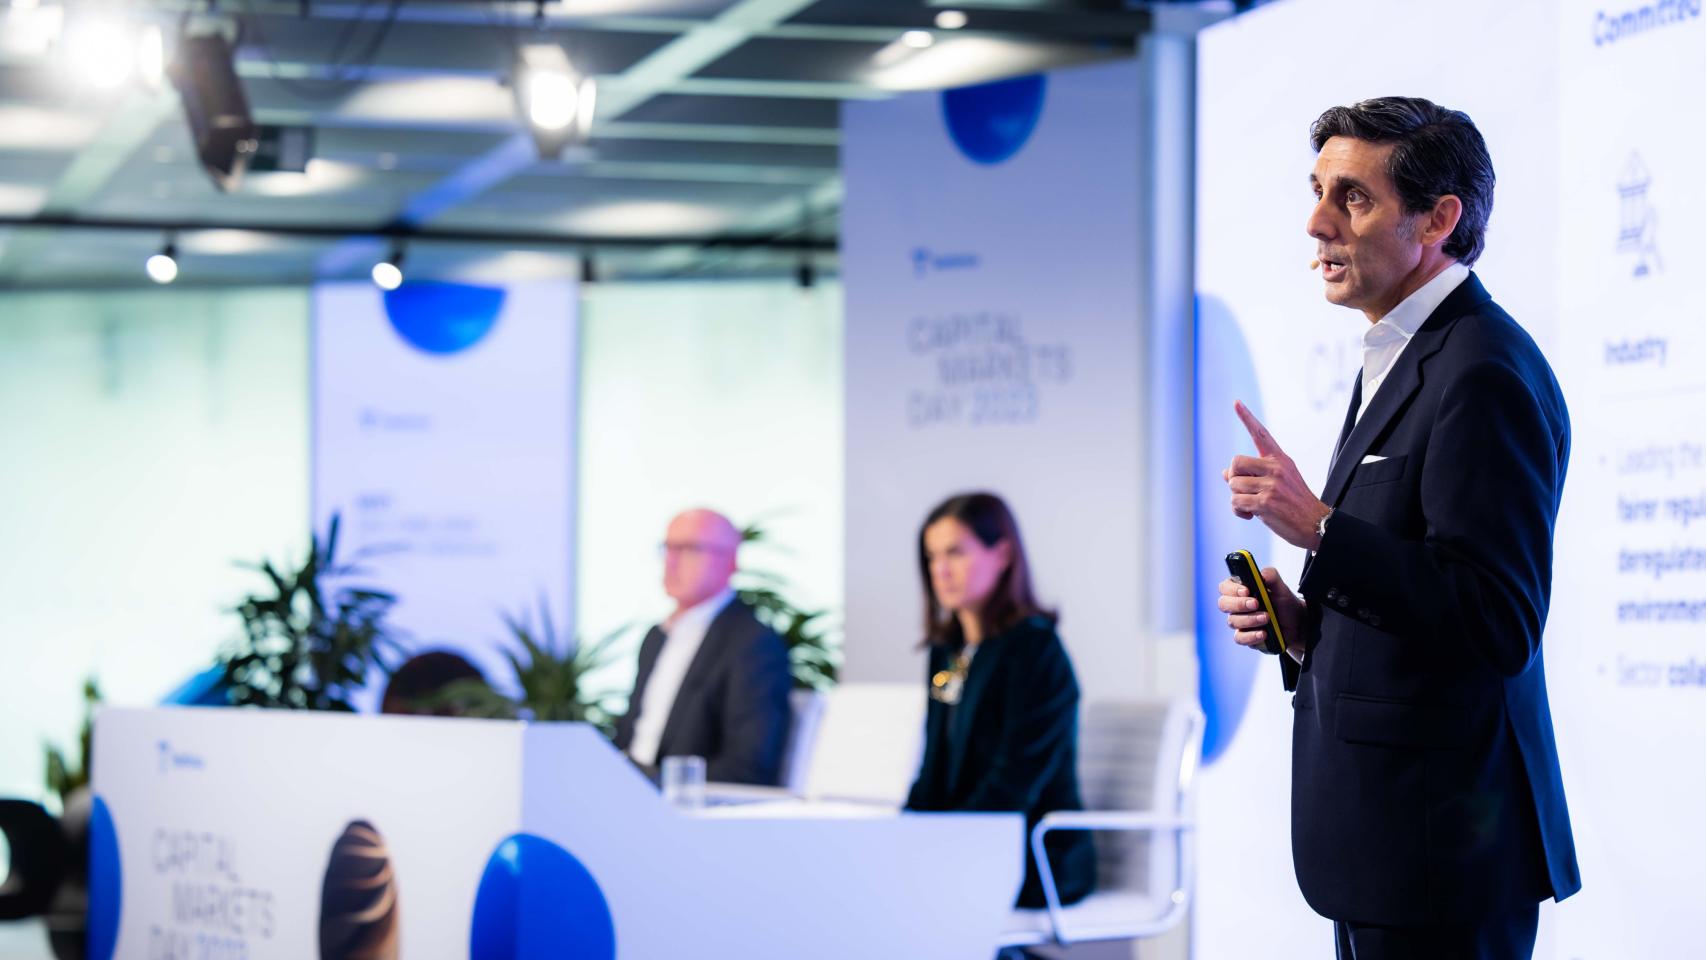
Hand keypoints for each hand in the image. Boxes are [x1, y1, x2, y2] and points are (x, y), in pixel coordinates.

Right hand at [1217, 568, 1304, 656]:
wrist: (1296, 623)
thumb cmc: (1284, 602)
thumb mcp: (1280, 587)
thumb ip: (1271, 576)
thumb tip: (1261, 575)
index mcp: (1240, 590)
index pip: (1225, 587)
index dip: (1232, 589)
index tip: (1247, 590)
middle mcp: (1236, 606)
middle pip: (1223, 604)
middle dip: (1239, 604)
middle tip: (1256, 604)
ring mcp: (1239, 622)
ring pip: (1232, 621)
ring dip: (1250, 619)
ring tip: (1267, 618)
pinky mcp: (1245, 637)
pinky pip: (1240, 638)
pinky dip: (1251, 636)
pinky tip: (1263, 633)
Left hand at [1223, 401, 1332, 550]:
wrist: (1316, 524)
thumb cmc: (1295, 504)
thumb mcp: (1280, 482)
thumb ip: (1254, 475)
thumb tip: (1224, 474)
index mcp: (1280, 460)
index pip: (1262, 435)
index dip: (1247, 418)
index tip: (1236, 403)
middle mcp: (1276, 468)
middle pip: (1235, 463)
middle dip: (1234, 478)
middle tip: (1245, 490)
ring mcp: (1271, 485)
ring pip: (1233, 485)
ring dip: (1237, 498)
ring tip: (1252, 505)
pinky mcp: (1265, 502)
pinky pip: (1236, 502)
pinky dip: (1239, 511)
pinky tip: (1252, 515)